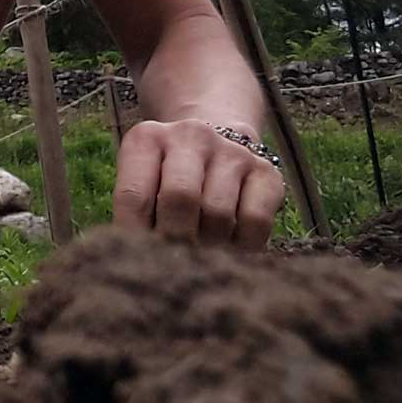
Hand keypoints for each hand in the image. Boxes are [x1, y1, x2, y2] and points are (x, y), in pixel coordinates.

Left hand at [111, 119, 283, 248]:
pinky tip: (231, 248)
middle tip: (174, 265)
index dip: (135, 237)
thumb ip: (135, 216)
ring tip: (201, 256)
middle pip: (180, 198)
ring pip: (218, 213)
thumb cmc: (166, 180)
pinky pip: (256, 221)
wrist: (217, 149)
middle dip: (175, 240)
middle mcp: (191, 136)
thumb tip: (137, 260)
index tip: (139, 262)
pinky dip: (242, 246)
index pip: (134, 197)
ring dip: (209, 246)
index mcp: (147, 139)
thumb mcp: (141, 185)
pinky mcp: (267, 172)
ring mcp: (232, 151)